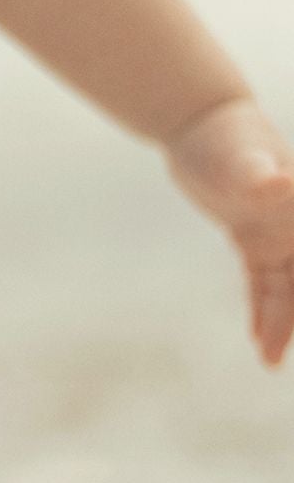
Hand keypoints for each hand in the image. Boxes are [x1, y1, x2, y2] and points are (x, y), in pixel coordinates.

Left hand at [162, 96, 293, 368]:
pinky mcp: (256, 242)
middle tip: (278, 353)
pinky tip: (260, 344)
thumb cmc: (225, 135)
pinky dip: (265, 312)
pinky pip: (266, 286)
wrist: (199, 122)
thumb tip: (277, 185)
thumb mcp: (239, 156)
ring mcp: (282, 236)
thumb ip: (258, 175)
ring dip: (285, 323)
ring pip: (291, 291)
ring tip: (269, 360)